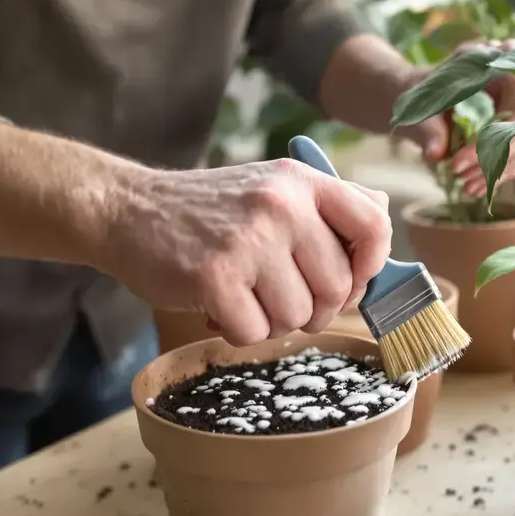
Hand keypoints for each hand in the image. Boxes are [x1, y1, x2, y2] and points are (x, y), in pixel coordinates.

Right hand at [98, 160, 392, 346]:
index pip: (374, 225)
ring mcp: (248, 240)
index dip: (372, 266)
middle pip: (338, 288)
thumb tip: (385, 223)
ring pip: (297, 316)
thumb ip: (329, 206)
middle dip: (314, 308)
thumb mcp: (274, 187)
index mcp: (302, 182)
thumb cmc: (211, 210)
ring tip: (245, 295)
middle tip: (280, 297)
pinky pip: (254, 333)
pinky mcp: (214, 277)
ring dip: (272, 320)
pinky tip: (218, 305)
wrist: (130, 210)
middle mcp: (282, 205)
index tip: (352, 282)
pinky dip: (237, 331)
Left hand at [398, 40, 514, 197]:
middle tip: (459, 168)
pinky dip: (497, 176)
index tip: (485, 133)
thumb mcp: (420, 104)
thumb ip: (428, 126)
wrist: (418, 101)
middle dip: (497, 148)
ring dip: (497, 167)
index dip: (511, 108)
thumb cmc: (420, 93)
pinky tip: (472, 188)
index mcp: (494, 61)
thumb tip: (434, 153)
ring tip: (464, 184)